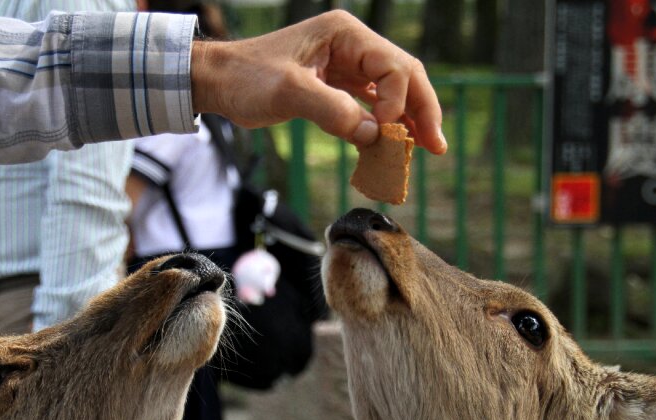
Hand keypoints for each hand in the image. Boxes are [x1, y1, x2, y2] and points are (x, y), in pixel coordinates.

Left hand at [191, 10, 446, 153]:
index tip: (385, 132)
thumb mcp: (288, 93)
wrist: (218, 81)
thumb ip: (332, 111)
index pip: (392, 66)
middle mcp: (351, 44)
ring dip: (409, 119)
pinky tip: (396, 145)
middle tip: (437, 146)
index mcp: (344, 34)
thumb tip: (374, 135)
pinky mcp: (337, 85)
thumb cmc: (246, 79)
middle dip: (422, 110)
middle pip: (404, 75)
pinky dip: (385, 124)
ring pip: (393, 90)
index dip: (398, 101)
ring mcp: (346, 64)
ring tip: (428, 149)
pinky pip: (372, 103)